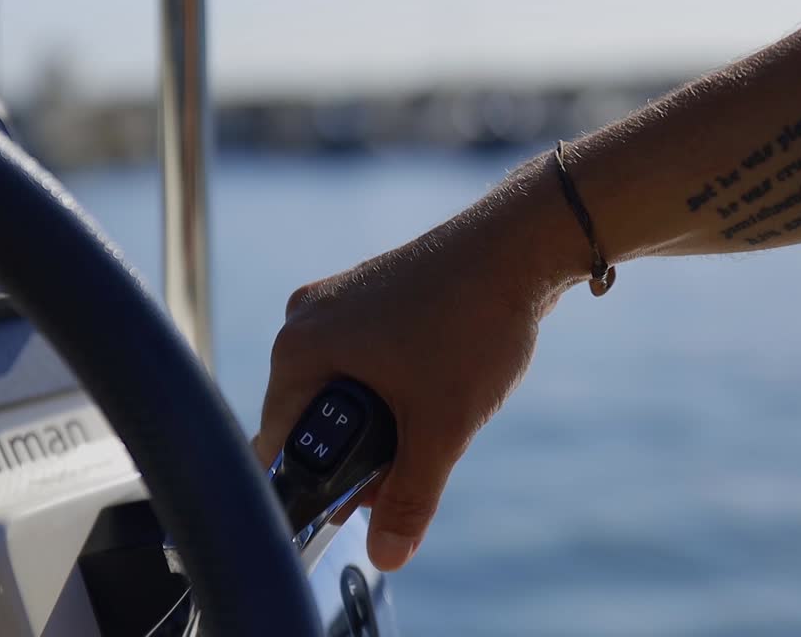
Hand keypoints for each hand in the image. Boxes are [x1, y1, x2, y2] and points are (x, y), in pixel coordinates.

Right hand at [253, 197, 569, 570]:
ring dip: (380, 424)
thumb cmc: (471, 325)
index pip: (279, 443)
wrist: (521, 245)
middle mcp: (306, 319)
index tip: (359, 509)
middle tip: (408, 473)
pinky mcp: (372, 294)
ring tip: (433, 425)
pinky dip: (392, 389)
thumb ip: (410, 498)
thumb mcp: (440, 426)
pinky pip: (364, 360)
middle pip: (312, 418)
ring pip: (343, 390)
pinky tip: (435, 391)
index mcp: (299, 348)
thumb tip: (387, 556)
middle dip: (358, 456)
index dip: (316, 487)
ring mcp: (338, 301)